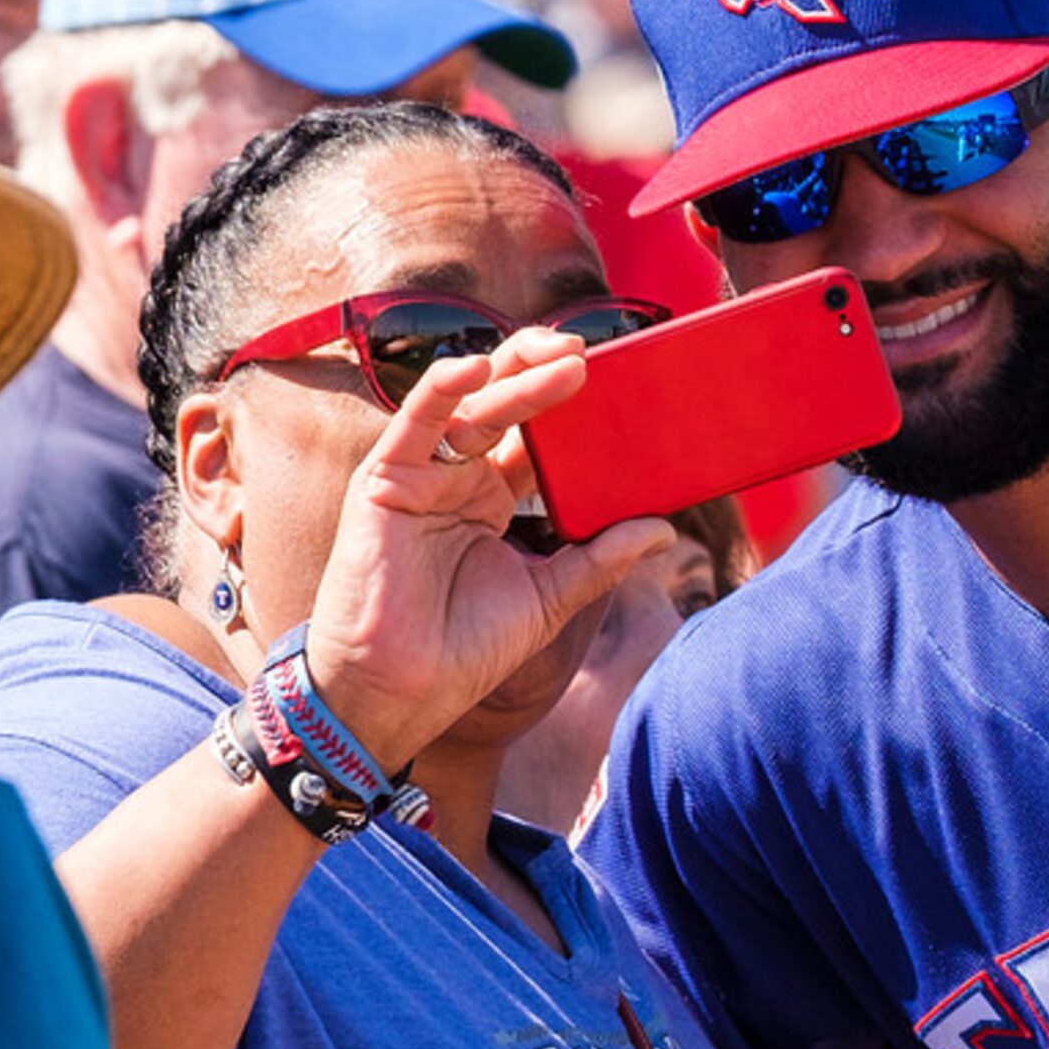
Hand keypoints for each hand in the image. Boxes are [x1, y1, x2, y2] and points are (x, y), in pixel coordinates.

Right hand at [299, 326, 669, 767]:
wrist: (401, 692)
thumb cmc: (464, 651)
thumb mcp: (549, 598)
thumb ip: (600, 559)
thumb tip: (663, 529)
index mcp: (494, 499)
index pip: (538, 437)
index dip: (574, 411)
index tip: (620, 389)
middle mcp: (458, 478)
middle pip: (506, 406)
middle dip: (546, 373)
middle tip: (593, 355)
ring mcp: (422, 475)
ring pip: (474, 407)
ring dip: (520, 379)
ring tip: (572, 363)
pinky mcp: (385, 478)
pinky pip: (415, 421)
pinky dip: (443, 389)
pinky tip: (480, 369)